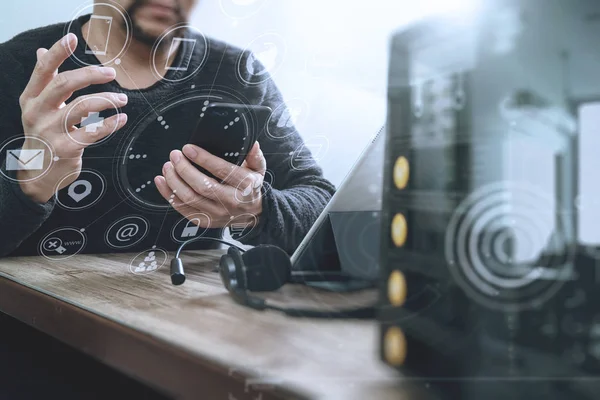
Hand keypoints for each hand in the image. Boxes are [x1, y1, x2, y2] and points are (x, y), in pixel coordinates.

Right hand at [17, 33, 127, 202]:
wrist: (39, 174)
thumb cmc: (43, 135)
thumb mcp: (37, 107)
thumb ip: (44, 81)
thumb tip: (42, 51)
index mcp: (31, 98)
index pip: (43, 71)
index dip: (57, 52)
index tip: (72, 38)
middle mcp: (38, 112)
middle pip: (65, 84)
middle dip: (91, 75)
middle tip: (111, 73)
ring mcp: (51, 131)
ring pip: (83, 107)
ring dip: (107, 100)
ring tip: (123, 99)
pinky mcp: (67, 148)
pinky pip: (94, 132)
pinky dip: (111, 124)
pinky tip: (121, 118)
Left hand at [154, 142, 266, 229]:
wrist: (253, 214)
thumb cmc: (251, 187)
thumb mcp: (258, 170)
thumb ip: (255, 156)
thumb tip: (252, 143)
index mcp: (245, 186)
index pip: (222, 171)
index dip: (203, 159)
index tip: (189, 149)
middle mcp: (231, 201)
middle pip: (203, 186)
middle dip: (184, 169)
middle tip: (174, 155)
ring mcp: (217, 213)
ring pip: (190, 198)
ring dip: (174, 181)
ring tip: (167, 166)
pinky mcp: (205, 221)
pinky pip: (183, 209)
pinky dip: (169, 195)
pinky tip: (162, 182)